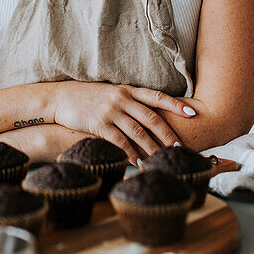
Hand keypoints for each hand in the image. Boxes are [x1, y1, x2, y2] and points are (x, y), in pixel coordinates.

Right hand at [52, 83, 196, 164]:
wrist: (61, 98)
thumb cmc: (88, 97)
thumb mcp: (111, 92)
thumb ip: (129, 100)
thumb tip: (148, 113)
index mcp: (127, 90)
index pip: (157, 96)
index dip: (175, 105)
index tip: (192, 112)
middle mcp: (122, 99)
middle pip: (151, 117)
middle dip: (168, 133)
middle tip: (180, 146)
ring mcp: (111, 111)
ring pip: (138, 132)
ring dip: (152, 147)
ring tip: (162, 159)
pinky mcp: (99, 124)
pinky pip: (119, 141)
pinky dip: (130, 153)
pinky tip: (138, 162)